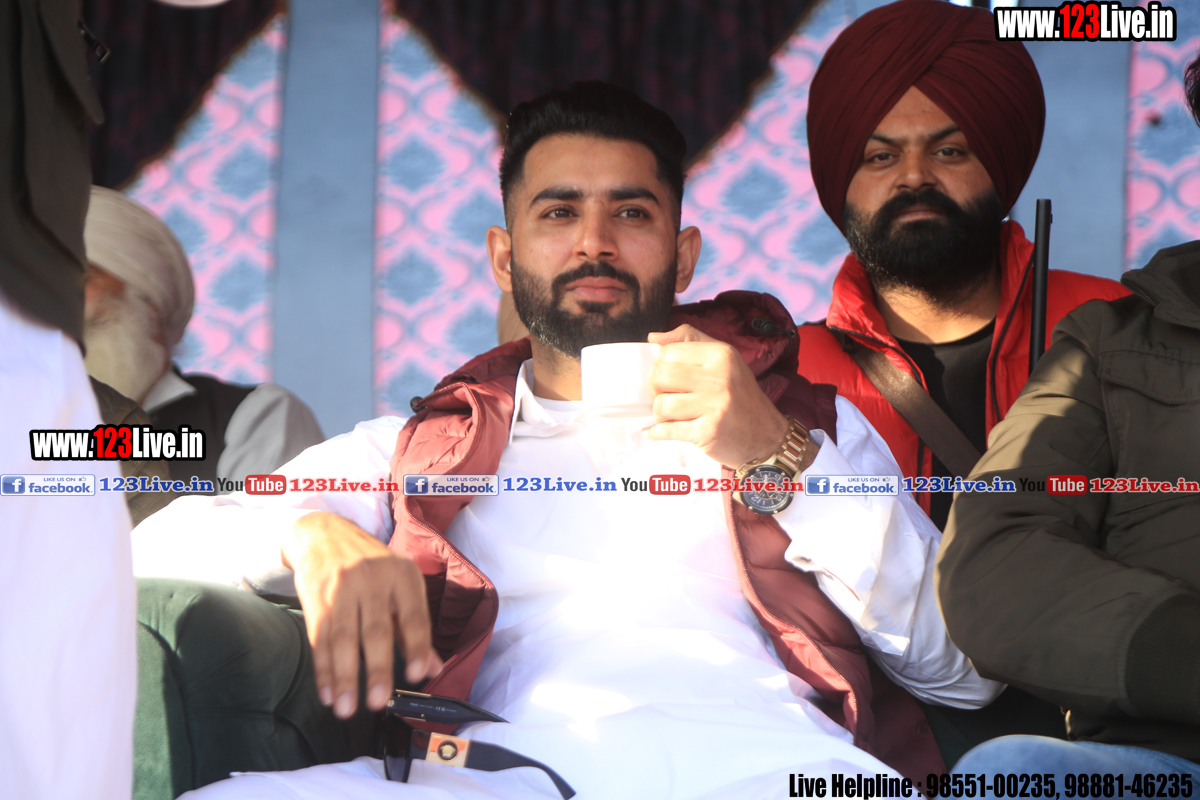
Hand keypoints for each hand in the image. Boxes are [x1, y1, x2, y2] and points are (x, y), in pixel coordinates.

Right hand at [283, 512, 441, 718]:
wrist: (324, 534)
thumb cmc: (370, 566)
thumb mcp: (400, 585)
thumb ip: (415, 627)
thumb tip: (434, 668)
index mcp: (403, 575)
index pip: (414, 616)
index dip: (416, 646)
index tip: (417, 675)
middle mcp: (373, 578)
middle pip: (377, 631)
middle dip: (377, 670)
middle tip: (378, 703)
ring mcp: (342, 588)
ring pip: (344, 639)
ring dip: (345, 677)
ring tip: (346, 708)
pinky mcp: (316, 598)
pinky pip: (319, 639)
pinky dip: (323, 669)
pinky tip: (328, 692)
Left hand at [646, 324, 788, 467]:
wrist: (766, 436)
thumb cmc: (740, 396)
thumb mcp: (724, 359)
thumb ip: (690, 341)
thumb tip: (653, 338)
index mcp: (721, 355)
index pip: (667, 352)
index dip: (661, 366)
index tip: (670, 378)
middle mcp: (720, 378)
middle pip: (659, 376)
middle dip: (656, 389)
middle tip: (669, 396)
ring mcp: (715, 406)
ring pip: (661, 405)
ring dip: (660, 413)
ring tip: (673, 415)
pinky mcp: (708, 432)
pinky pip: (667, 430)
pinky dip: (658, 432)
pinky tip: (661, 431)